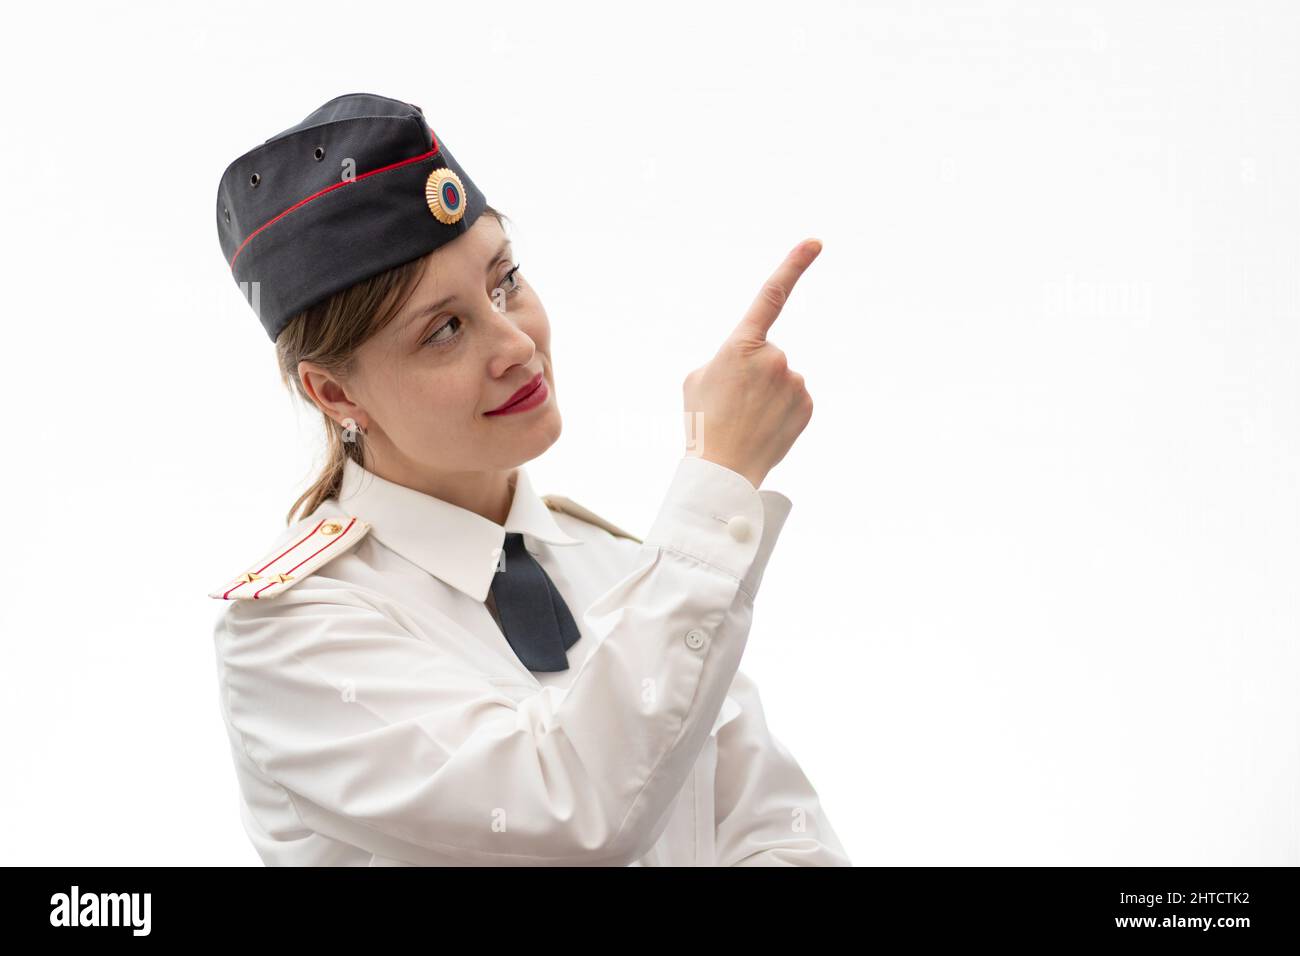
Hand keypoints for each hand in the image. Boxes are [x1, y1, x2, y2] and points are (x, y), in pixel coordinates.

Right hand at [682, 238, 819, 488]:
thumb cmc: (703, 422)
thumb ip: (726, 357)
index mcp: (741, 345)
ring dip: (767, 394)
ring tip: (746, 419)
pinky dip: (782, 409)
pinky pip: (795, 398)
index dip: (795, 265)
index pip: (772, 295)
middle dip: (753, 373)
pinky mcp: (807, 404)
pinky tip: (764, 427)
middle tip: (733, 403)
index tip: (815, 242)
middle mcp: (774, 357)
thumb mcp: (698, 378)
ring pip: (782, 378)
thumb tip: (749, 362)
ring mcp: (794, 381)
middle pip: (767, 354)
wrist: (723, 470)